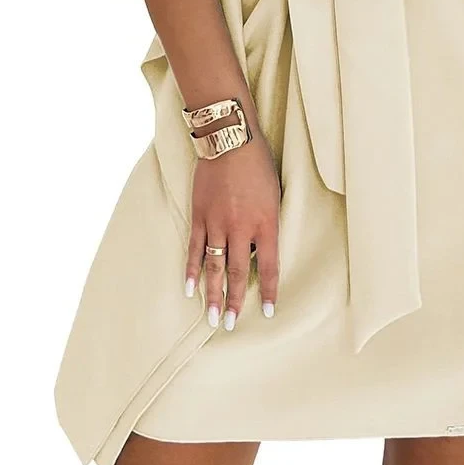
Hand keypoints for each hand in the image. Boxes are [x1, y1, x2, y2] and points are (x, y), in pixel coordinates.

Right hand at [185, 126, 280, 328]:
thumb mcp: (273, 196)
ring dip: (214, 294)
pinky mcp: (199, 215)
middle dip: (237, 301)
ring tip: (213, 317)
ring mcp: (217, 222)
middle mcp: (241, 227)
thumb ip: (266, 225)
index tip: (270, 312)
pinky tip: (190, 288)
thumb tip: (258, 252)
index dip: (270, 291)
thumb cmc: (258, 166)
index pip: (271, 265)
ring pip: (215, 266)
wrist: (230, 140)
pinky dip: (191, 269)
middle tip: (232, 325)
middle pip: (240, 272)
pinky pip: (194, 248)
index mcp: (266, 222)